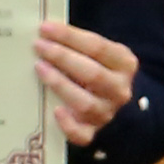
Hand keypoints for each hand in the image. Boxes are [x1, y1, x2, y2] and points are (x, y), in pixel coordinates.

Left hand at [33, 22, 141, 145]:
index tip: (44, 28)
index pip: (97, 47)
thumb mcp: (96, 52)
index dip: (70, 37)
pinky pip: (83, 135)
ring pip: (86, 103)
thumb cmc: (93, 66)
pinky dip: (68, 125)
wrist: (108, 99)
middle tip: (38, 46)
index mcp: (124, 63)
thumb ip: (76, 42)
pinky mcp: (93, 132)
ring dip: (60, 84)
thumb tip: (43, 30)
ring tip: (39, 68)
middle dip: (62, 57)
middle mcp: (119, 90)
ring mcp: (107, 113)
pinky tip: (55, 111)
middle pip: (92, 73)